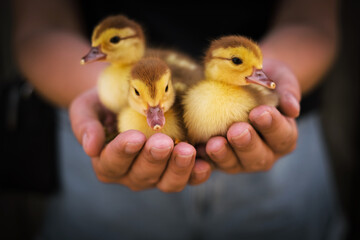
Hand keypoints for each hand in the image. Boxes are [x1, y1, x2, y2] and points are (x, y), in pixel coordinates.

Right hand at [69, 88, 210, 191]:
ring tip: (186, 150)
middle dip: (153, 159)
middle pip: (142, 175)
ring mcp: (156, 174)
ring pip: (167, 182)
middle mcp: (131, 174)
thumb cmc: (104, 103)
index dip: (123, 152)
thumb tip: (90, 148)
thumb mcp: (87, 108)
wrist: (127, 99)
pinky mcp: (177, 168)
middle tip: (163, 142)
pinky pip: (189, 178)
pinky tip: (205, 163)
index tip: (134, 137)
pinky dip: (197, 174)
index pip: (112, 163)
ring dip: (178, 168)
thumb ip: (85, 125)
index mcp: (107, 162)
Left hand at [203, 59, 300, 172]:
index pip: (283, 136)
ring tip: (214, 143)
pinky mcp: (218, 159)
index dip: (273, 127)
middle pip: (259, 157)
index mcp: (283, 136)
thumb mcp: (280, 79)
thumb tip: (293, 109)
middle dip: (247, 144)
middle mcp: (264, 152)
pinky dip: (204, 159)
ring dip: (224, 155)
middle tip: (237, 130)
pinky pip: (211, 163)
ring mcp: (239, 159)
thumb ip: (288, 92)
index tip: (260, 112)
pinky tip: (196, 149)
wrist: (241, 81)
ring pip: (234, 164)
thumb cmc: (265, 80)